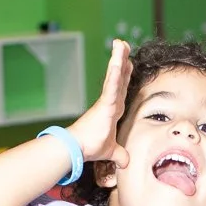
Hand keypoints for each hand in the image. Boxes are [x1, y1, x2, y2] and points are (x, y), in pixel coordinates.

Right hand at [67, 39, 133, 167]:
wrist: (76, 148)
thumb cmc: (89, 147)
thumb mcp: (111, 151)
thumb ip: (120, 155)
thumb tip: (126, 162)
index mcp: (112, 110)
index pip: (121, 89)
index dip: (125, 75)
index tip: (128, 62)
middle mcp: (110, 102)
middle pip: (119, 77)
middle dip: (122, 60)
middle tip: (124, 44)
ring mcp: (107, 101)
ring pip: (116, 76)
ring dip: (119, 59)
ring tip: (121, 43)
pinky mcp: (105, 104)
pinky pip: (112, 85)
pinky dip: (116, 73)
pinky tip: (119, 60)